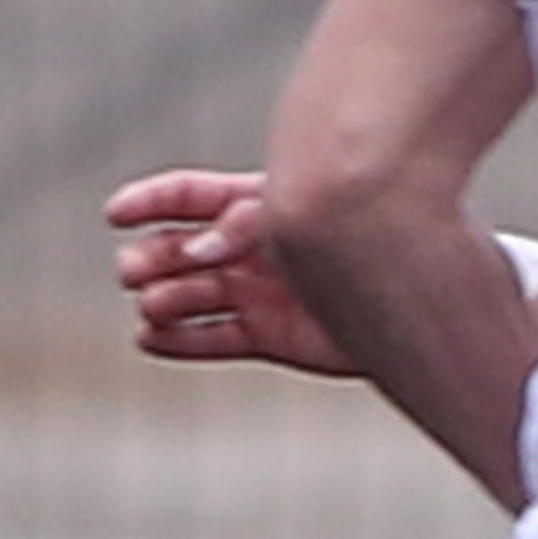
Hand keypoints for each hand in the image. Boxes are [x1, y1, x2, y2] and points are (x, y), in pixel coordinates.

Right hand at [105, 168, 364, 373]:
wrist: (421, 292)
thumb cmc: (364, 231)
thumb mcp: (302, 214)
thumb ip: (247, 225)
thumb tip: (196, 251)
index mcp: (256, 207)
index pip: (189, 197)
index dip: (148, 202)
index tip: (116, 213)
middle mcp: (248, 251)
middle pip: (177, 251)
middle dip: (151, 258)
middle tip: (134, 269)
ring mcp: (255, 293)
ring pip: (188, 297)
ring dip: (162, 300)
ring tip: (155, 305)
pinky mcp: (267, 335)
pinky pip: (210, 339)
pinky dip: (177, 341)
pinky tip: (150, 338)